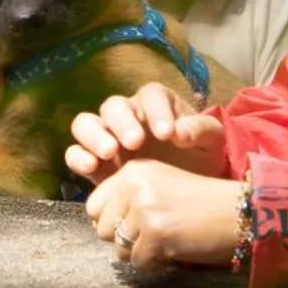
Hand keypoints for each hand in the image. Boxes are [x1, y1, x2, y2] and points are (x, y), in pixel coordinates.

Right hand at [65, 83, 227, 184]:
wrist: (187, 192)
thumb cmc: (200, 158)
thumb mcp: (211, 142)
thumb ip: (200, 130)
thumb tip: (180, 134)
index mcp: (157, 104)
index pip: (151, 95)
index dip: (156, 111)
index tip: (167, 134)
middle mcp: (128, 116)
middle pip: (114, 106)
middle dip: (122, 122)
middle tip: (135, 143)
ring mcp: (107, 137)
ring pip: (86, 123)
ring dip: (93, 135)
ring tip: (109, 152)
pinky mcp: (95, 163)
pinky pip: (75, 152)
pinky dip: (77, 156)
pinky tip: (90, 168)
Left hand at [87, 160, 241, 272]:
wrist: (240, 213)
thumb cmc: (202, 205)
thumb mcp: (160, 187)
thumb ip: (127, 199)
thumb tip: (98, 226)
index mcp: (133, 170)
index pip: (93, 205)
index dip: (112, 221)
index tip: (137, 224)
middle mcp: (135, 184)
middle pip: (102, 229)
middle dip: (125, 239)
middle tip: (156, 234)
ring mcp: (144, 208)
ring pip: (119, 248)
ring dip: (140, 253)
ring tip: (168, 241)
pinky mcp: (156, 232)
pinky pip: (139, 263)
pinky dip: (156, 264)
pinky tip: (176, 250)